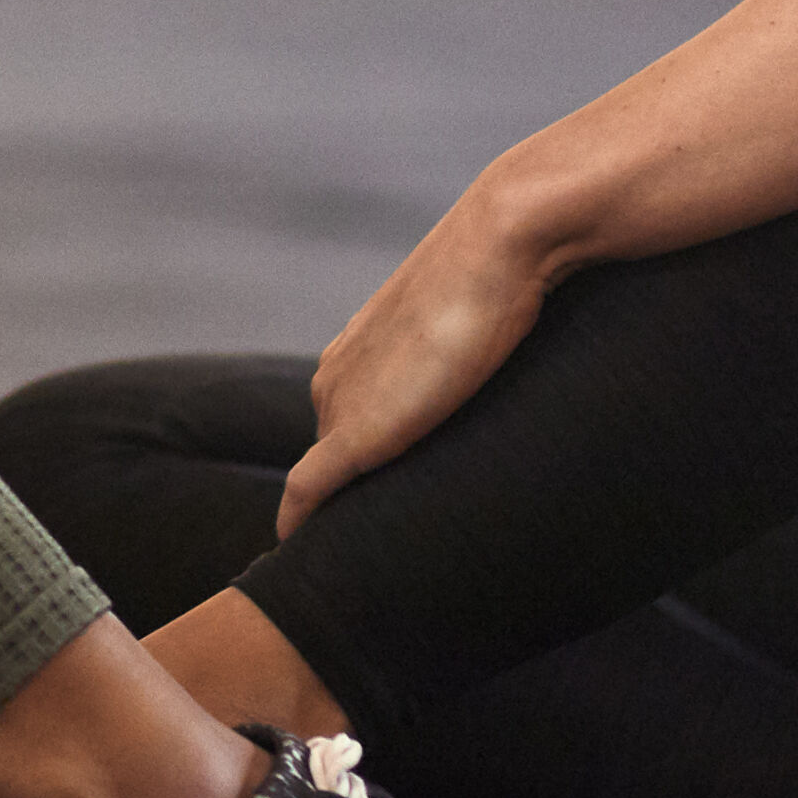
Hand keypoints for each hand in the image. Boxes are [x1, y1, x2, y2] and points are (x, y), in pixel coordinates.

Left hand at [281, 185, 572, 535]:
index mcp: (355, 352)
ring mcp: (339, 403)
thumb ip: (462, 350)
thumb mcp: (475, 318)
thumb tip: (497, 359)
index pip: (347, 420)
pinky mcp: (355, 433)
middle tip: (380, 535)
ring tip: (363, 550)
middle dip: (353, 490)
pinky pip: (309, 490)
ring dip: (341, 508)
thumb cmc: (502, 274)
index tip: (379, 495)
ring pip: (327, 477)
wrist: (500, 246)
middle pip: (335, 452)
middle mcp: (334, 377)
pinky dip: (300, 520)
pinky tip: (295, 546)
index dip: (365, 460)